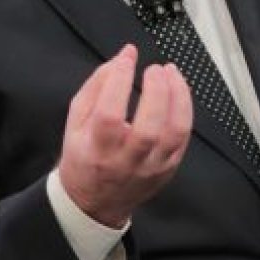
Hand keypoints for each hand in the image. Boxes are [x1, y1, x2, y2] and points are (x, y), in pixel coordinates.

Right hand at [58, 45, 193, 227]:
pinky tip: (178, 92)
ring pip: (174, 133)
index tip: (126, 59)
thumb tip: (122, 57)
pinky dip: (184, 110)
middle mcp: (125, 161)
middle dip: (156, 91)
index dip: (119, 81)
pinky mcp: (168, 168)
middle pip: (148, 128)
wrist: (95, 201)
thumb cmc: (85, 155)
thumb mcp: (75, 121)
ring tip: (172, 73)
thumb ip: (96, 86)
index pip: (109, 114)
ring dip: (178, 98)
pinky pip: (184, 137)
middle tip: (154, 69)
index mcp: (96, 149)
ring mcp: (151, 167)